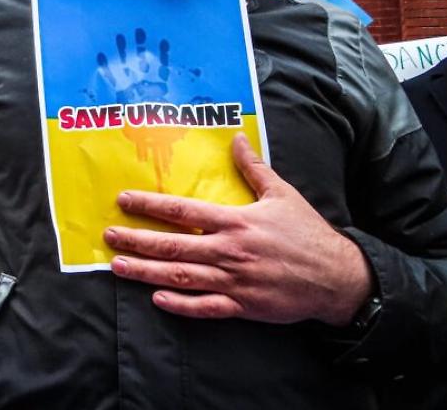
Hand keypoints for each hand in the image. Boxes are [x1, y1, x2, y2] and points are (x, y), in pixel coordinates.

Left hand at [103, 134, 372, 326]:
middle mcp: (229, 251)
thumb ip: (253, 168)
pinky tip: (157, 299)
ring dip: (147, 272)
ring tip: (118, 267)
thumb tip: (236, 138)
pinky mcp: (243, 306)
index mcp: (235, 222)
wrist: (337, 277)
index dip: (149, 206)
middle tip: (109, 236)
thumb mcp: (281, 194)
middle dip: (137, 241)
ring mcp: (234, 281)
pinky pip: (205, 307)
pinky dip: (181, 305)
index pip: (182, 211)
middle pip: (173, 246)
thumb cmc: (307, 233)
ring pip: (181, 277)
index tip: (123, 201)